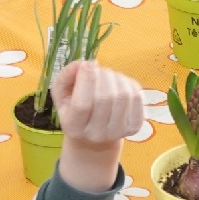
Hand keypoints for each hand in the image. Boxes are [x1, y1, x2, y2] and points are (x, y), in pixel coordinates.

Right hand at [50, 61, 143, 193]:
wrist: (95, 136)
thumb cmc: (75, 109)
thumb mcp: (62, 94)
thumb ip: (65, 77)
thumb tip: (81, 64)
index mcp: (73, 127)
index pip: (82, 104)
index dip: (86, 80)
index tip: (87, 63)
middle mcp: (96, 134)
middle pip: (104, 98)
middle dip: (102, 75)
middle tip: (97, 69)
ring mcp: (118, 132)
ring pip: (122, 95)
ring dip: (115, 77)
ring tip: (107, 76)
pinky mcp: (135, 126)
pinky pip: (136, 97)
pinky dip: (128, 83)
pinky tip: (119, 83)